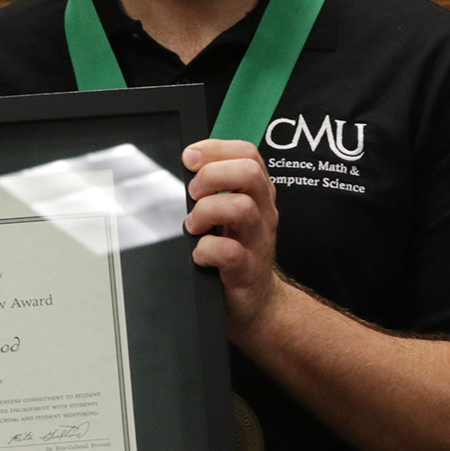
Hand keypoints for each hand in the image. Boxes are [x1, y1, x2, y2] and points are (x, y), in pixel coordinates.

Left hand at [182, 139, 282, 331]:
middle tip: (193, 192)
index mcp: (258, 193)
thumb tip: (186, 163)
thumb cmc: (236, 251)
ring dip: (207, 211)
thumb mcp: (229, 213)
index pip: (247, 153)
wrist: (256, 302)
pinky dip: (206, 249)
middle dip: (212, 175)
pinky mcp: (247, 270)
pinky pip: (229, 252)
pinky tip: (199, 253)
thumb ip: (214, 187)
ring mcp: (258, 241)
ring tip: (194, 225)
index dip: (215, 148)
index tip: (189, 158)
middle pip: (249, 172)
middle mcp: (263, 212)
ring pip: (241, 208)